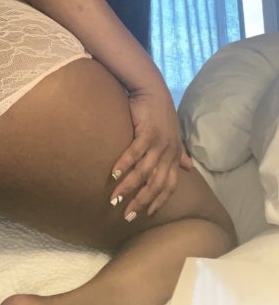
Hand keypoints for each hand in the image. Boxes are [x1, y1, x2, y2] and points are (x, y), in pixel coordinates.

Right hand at [109, 91, 192, 219]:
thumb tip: (189, 168)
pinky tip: (114, 174)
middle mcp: (169, 152)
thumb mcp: (174, 134)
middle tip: (127, 214)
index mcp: (174, 155)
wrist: (152, 90)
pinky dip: (124, 165)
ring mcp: (159, 143)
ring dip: (129, 187)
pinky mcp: (147, 132)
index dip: (159, 201)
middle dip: (142, 202)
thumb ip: (180, 153)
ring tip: (114, 198)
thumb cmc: (160, 112)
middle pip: (156, 184)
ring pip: (144, 172)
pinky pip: (135, 153)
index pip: (169, 186)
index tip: (146, 214)